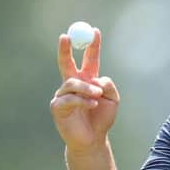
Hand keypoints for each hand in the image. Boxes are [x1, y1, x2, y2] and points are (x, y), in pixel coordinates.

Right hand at [50, 29, 119, 151]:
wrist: (93, 139)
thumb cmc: (102, 118)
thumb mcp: (113, 99)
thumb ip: (108, 85)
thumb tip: (97, 78)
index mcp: (88, 79)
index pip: (89, 59)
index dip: (92, 46)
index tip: (95, 31)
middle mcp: (73, 84)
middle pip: (66, 62)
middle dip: (64, 48)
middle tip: (65, 36)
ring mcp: (63, 94)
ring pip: (73, 82)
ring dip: (87, 88)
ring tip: (97, 96)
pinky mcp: (57, 106)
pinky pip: (69, 98)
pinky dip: (83, 100)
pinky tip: (91, 105)